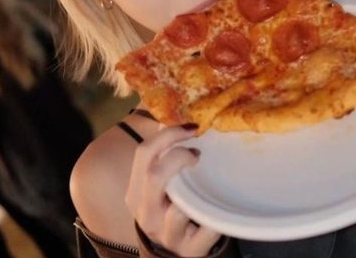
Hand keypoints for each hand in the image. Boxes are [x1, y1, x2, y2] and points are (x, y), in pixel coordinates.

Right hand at [125, 125, 220, 256]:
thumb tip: (169, 112)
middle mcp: (145, 213)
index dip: (168, 135)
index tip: (192, 127)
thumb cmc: (165, 206)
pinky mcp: (189, 250)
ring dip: (196, 192)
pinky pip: (206, 230)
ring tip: (206, 184)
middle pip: (154, 176)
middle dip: (178, 157)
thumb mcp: (155, 182)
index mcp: (136, 191)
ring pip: (178, 210)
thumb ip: (159, 152)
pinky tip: (220, 208)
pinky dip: (216, 218)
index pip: (144, 153)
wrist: (169, 251)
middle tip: (198, 154)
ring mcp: (165, 234)